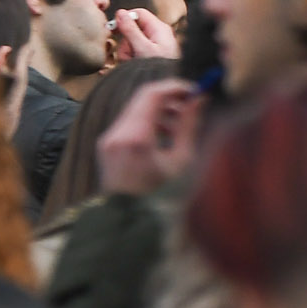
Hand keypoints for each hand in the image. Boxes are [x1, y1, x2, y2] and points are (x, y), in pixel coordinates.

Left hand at [96, 78, 202, 196]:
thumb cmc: (159, 195)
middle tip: (191, 102)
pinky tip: (165, 133)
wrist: (127, 220)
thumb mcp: (181, 160)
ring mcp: (108, 139)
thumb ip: (189, 125)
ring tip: (180, 122)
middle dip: (169, 96)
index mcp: (136, 138)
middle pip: (143, 97)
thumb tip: (200, 98)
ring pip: (136, 107)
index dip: (177, 87)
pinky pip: (129, 121)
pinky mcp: (107, 144)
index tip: (196, 91)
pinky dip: (148, 119)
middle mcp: (117, 134)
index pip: (154, 94)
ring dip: (160, 108)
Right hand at [113, 7, 180, 63]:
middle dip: (126, 44)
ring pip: (129, 44)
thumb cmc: (160, 68)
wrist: (167, 86)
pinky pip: (132, 54)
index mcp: (158, 28)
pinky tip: (133, 67)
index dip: (125, 18)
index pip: (139, 13)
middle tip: (130, 53)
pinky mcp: (148, 55)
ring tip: (134, 63)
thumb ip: (131, 31)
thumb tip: (120, 13)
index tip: (113, 28)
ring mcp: (151, 46)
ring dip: (127, 54)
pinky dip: (129, 60)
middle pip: (131, 31)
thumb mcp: (143, 48)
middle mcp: (156, 35)